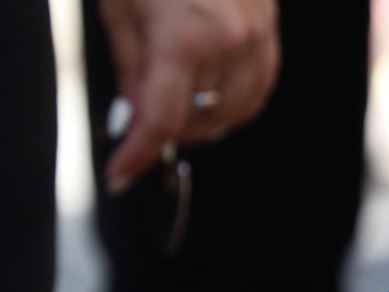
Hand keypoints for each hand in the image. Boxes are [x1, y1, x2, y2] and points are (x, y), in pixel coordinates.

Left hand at [100, 0, 280, 192]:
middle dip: (163, 130)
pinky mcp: (270, 37)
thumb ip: (130, 67)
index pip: (160, 121)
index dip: (137, 155)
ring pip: (230, 115)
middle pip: (196, 123)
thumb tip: (132, 122)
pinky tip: (206, 94)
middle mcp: (228, 45)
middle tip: (135, 121)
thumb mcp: (121, 5)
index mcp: (182, 36)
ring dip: (198, 122)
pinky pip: (255, 93)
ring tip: (171, 107)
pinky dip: (229, 105)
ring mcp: (256, 42)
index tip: (118, 176)